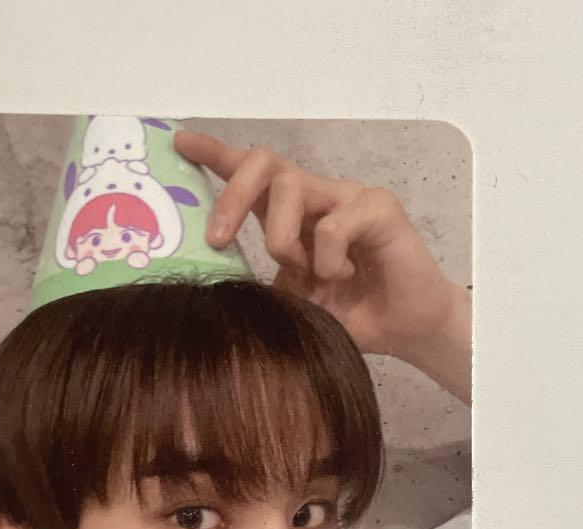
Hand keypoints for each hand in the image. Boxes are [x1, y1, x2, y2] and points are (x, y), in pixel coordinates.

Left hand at [174, 130, 470, 402]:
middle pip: (263, 164)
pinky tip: (346, 275)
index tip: (180, 144)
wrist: (402, 331)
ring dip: (282, 239)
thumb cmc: (348, 313)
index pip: (249, 174)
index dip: (216, 155)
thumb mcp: (291, 301)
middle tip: (218, 240)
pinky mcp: (377, 207)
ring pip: (291, 188)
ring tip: (305, 273)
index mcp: (290, 214)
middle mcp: (315, 196)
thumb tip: (212, 282)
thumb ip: (259, 283)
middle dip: (231, 196)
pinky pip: (333, 223)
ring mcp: (346, 197)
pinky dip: (328, 259)